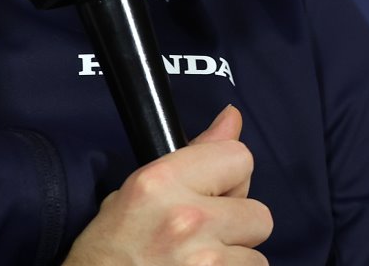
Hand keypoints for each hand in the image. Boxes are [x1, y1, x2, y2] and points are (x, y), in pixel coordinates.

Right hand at [62, 105, 272, 264]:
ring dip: (233, 260)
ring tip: (196, 262)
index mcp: (161, 182)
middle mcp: (187, 218)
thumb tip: (232, 117)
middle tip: (202, 237)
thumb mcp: (137, 191)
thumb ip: (194, 156)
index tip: (212, 193)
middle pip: (259, 214)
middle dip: (236, 226)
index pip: (239, 158)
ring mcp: (205, 261)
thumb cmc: (108, 250)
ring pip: (257, 256)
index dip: (230, 178)